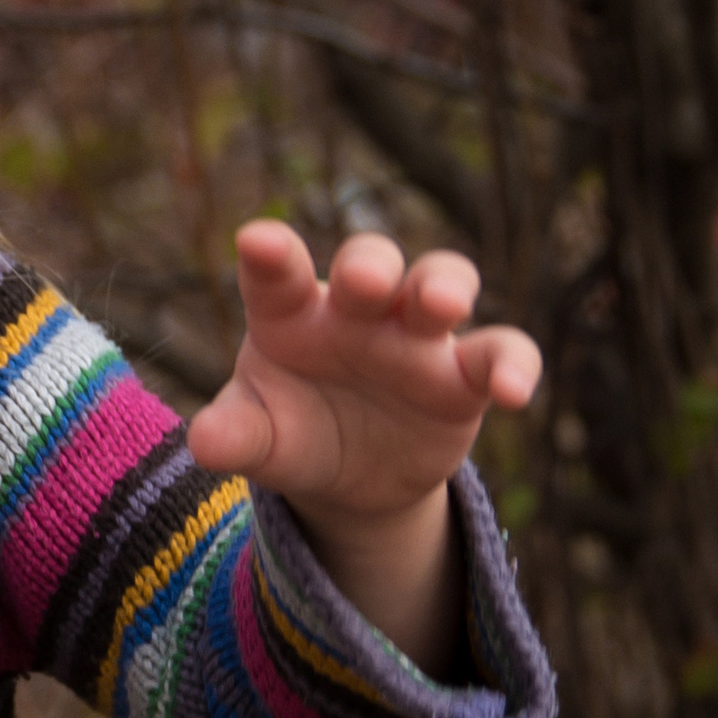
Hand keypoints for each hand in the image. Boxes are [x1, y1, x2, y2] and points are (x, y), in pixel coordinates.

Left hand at [188, 222, 540, 525]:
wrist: (350, 477)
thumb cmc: (290, 432)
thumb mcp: (259, 438)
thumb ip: (235, 433)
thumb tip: (204, 442)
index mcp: (290, 313)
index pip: (275, 274)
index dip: (270, 254)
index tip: (255, 240)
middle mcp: (357, 311)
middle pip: (369, 263)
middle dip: (369, 265)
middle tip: (364, 280)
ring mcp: (416, 337)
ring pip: (442, 281)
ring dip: (443, 285)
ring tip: (442, 307)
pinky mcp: (465, 376)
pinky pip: (501, 352)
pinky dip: (513, 365)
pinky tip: (513, 394)